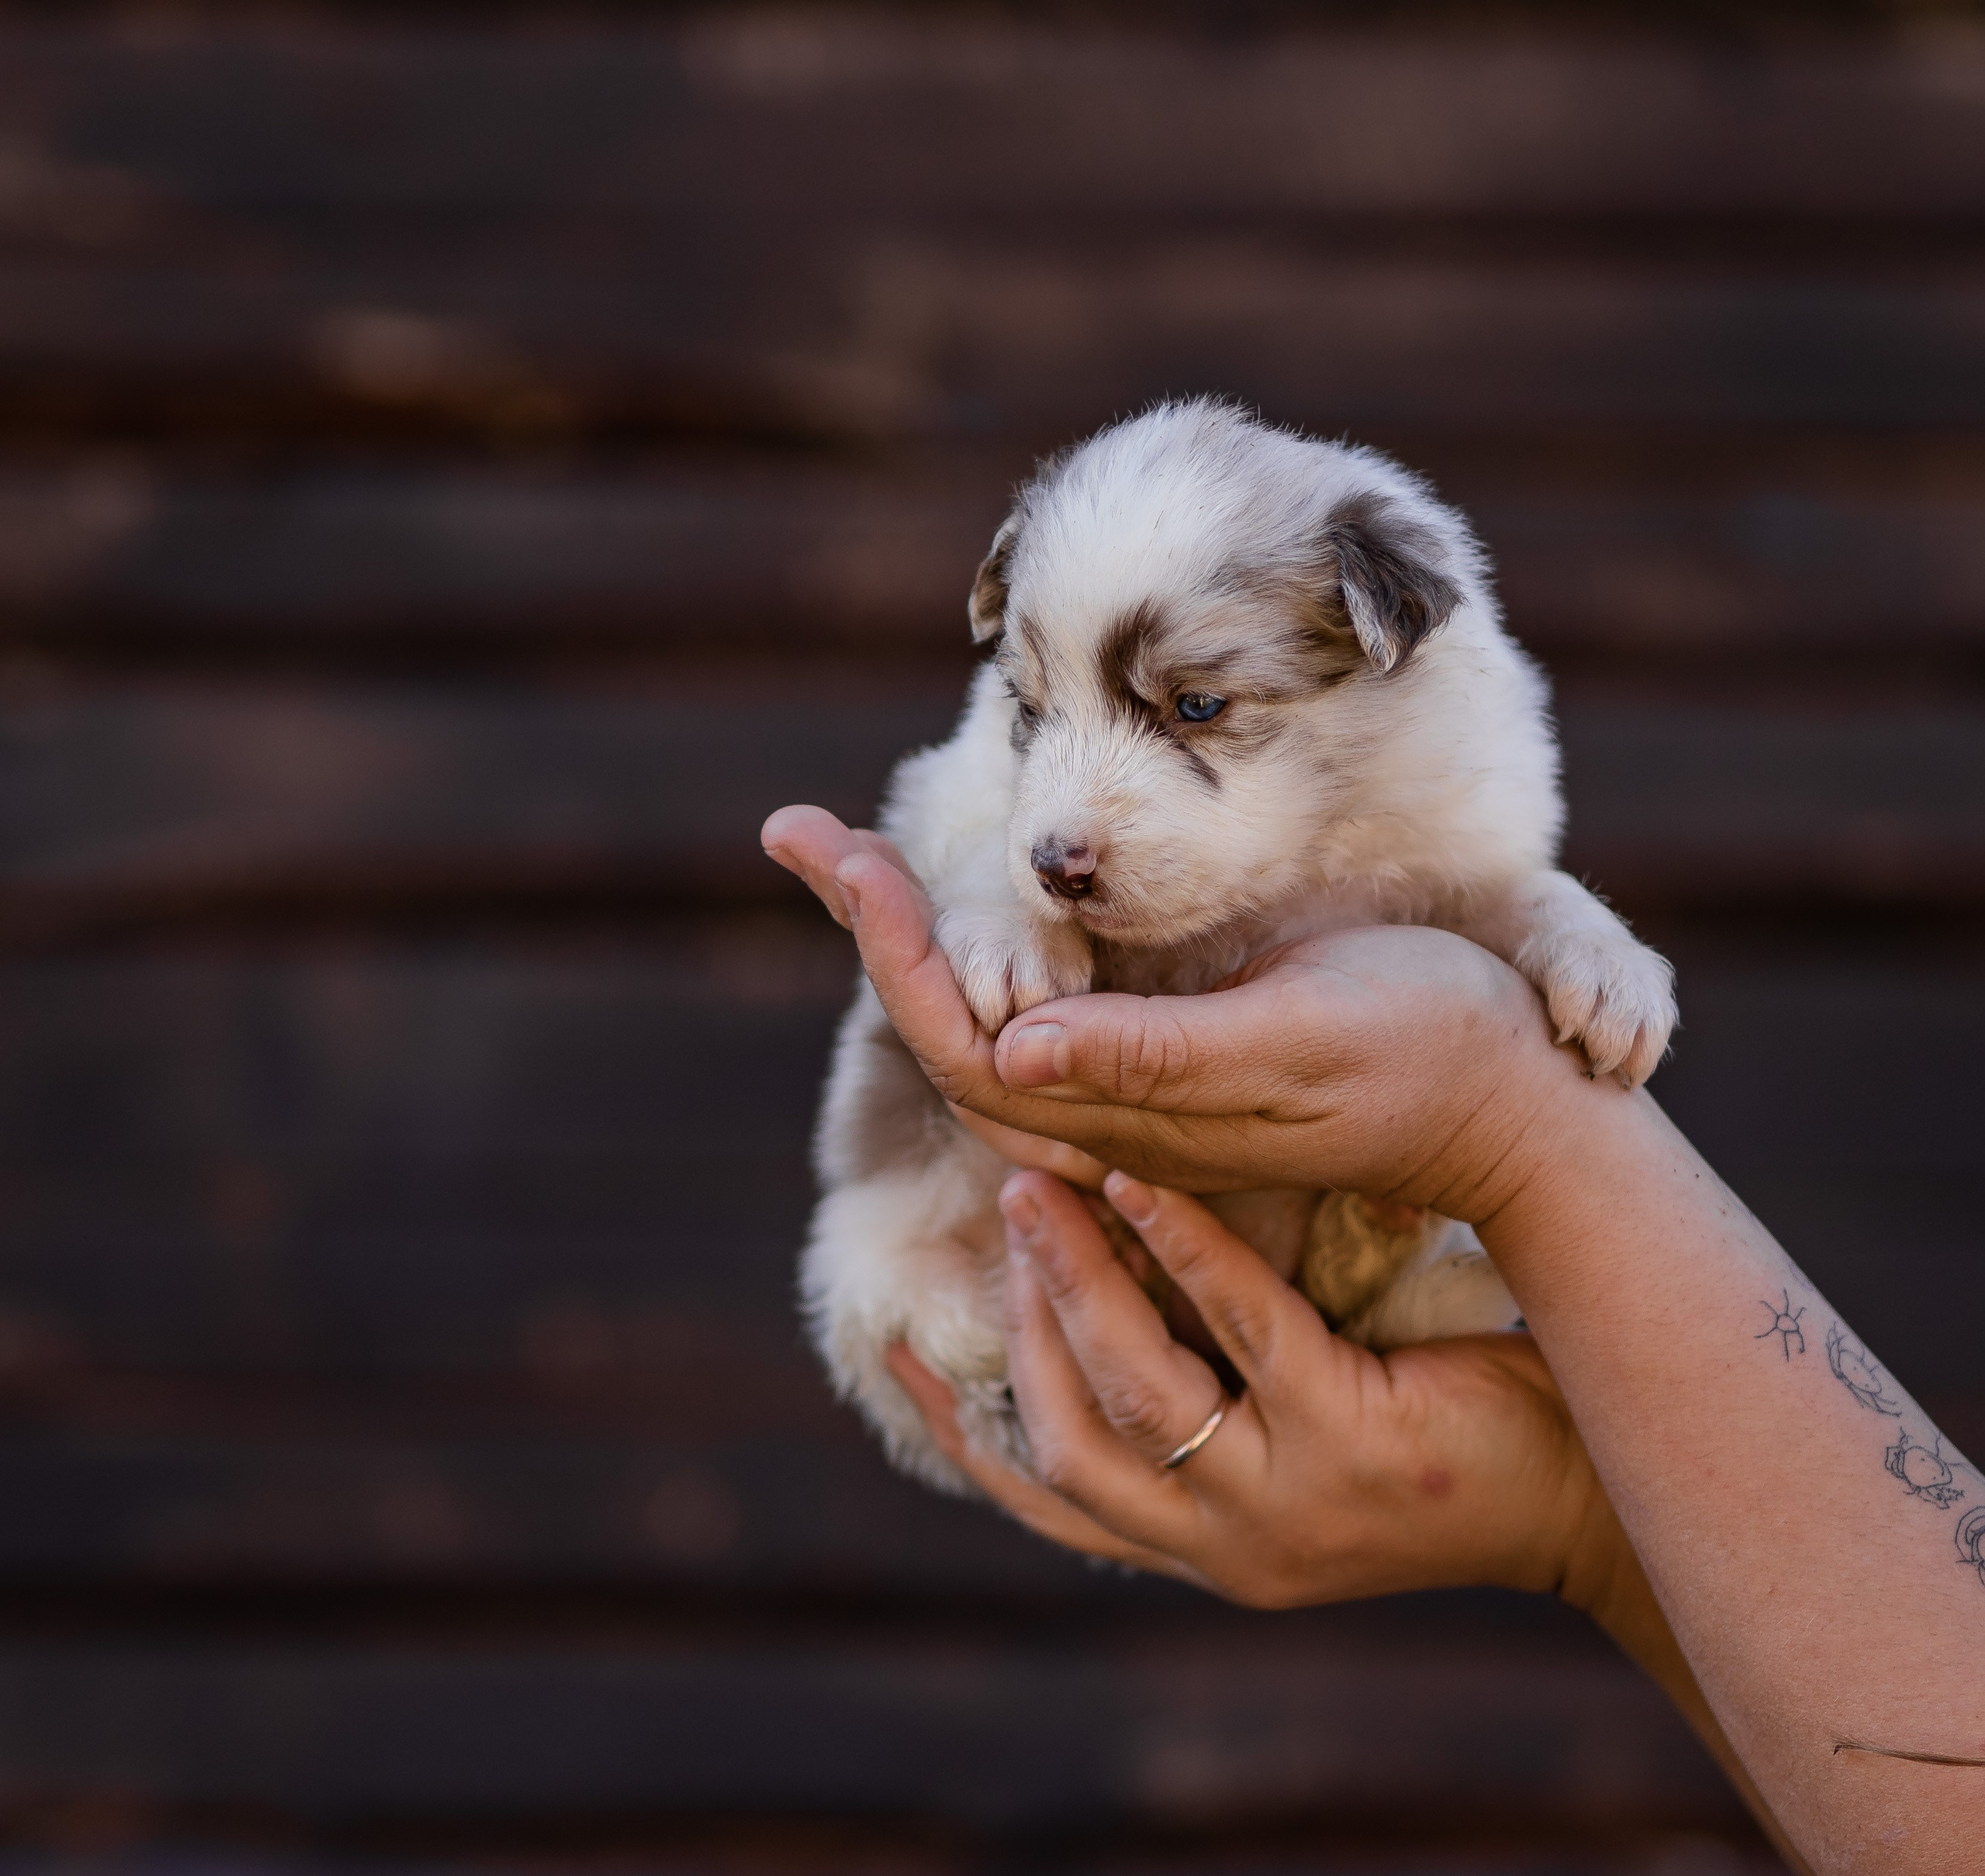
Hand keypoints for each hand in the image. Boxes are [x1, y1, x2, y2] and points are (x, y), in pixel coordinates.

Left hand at [762, 805, 1597, 1221]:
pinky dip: (983, 950)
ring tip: (850, 855)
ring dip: (913, 937)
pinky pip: (1042, 1013)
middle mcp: (1112, 1112)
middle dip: (873, 925)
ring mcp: (1139, 1090)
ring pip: (987, 1021)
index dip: (884, 944)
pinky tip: (964, 909)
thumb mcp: (1295, 1040)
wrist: (1513, 1100)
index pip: (960, 1037)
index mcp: (1126, 1112)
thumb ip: (1156, 1057)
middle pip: (948, 1029)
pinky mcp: (1173, 1058)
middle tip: (802, 829)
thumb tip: (1014, 1044)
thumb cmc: (1422, 1052)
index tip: (826, 846)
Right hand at [892, 1166, 1618, 1610]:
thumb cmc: (1431, 1421)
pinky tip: (1155, 1181)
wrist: (1587, 1476)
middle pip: (1070, 1437)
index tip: (898, 1338)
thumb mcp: (1293, 1418)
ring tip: (1053, 1183)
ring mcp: (1287, 1507)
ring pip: (1139, 1391)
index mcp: (1201, 1543)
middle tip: (1005, 1202)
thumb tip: (1093, 1274)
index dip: (963, 1421)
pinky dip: (1187, 1250)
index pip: (1046, 1495)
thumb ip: (1199, 1381)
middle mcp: (1227, 1544)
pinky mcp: (1353, 1445)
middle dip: (1020, 1320)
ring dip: (1082, 1280)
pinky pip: (1246, 1330)